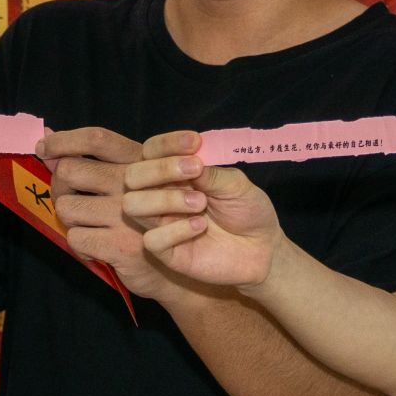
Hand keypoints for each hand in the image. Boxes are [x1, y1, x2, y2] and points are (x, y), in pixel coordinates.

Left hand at [37, 126, 175, 298]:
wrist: (180, 270)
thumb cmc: (153, 220)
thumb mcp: (136, 181)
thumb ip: (92, 158)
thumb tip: (48, 135)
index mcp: (139, 162)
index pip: (96, 138)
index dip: (64, 140)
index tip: (44, 146)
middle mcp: (134, 184)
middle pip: (69, 171)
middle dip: (60, 186)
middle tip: (70, 198)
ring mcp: (127, 216)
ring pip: (66, 208)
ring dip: (70, 218)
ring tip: (88, 224)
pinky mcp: (120, 246)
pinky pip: (76, 239)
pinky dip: (81, 245)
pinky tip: (97, 246)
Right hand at [124, 132, 284, 288]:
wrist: (263, 248)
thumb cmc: (248, 211)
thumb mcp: (236, 184)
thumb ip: (212, 172)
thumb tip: (191, 160)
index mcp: (175, 174)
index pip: (151, 151)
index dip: (167, 144)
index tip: (195, 142)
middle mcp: (162, 196)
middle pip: (132, 176)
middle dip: (160, 169)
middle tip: (195, 170)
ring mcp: (162, 225)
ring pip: (133, 205)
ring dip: (165, 199)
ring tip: (201, 203)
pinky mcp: (168, 253)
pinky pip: (152, 240)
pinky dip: (175, 231)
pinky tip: (200, 227)